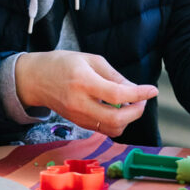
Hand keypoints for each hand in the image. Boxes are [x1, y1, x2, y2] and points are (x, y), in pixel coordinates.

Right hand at [15, 51, 157, 135]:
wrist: (35, 79)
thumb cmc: (63, 64)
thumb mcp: (91, 60)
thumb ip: (114, 76)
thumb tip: (135, 89)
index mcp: (83, 82)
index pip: (116, 94)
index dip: (139, 94)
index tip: (153, 90)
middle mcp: (79, 103)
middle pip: (116, 119)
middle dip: (137, 111)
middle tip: (143, 99)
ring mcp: (77, 116)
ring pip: (112, 128)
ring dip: (128, 119)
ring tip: (132, 103)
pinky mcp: (78, 123)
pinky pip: (103, 128)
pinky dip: (117, 122)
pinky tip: (119, 108)